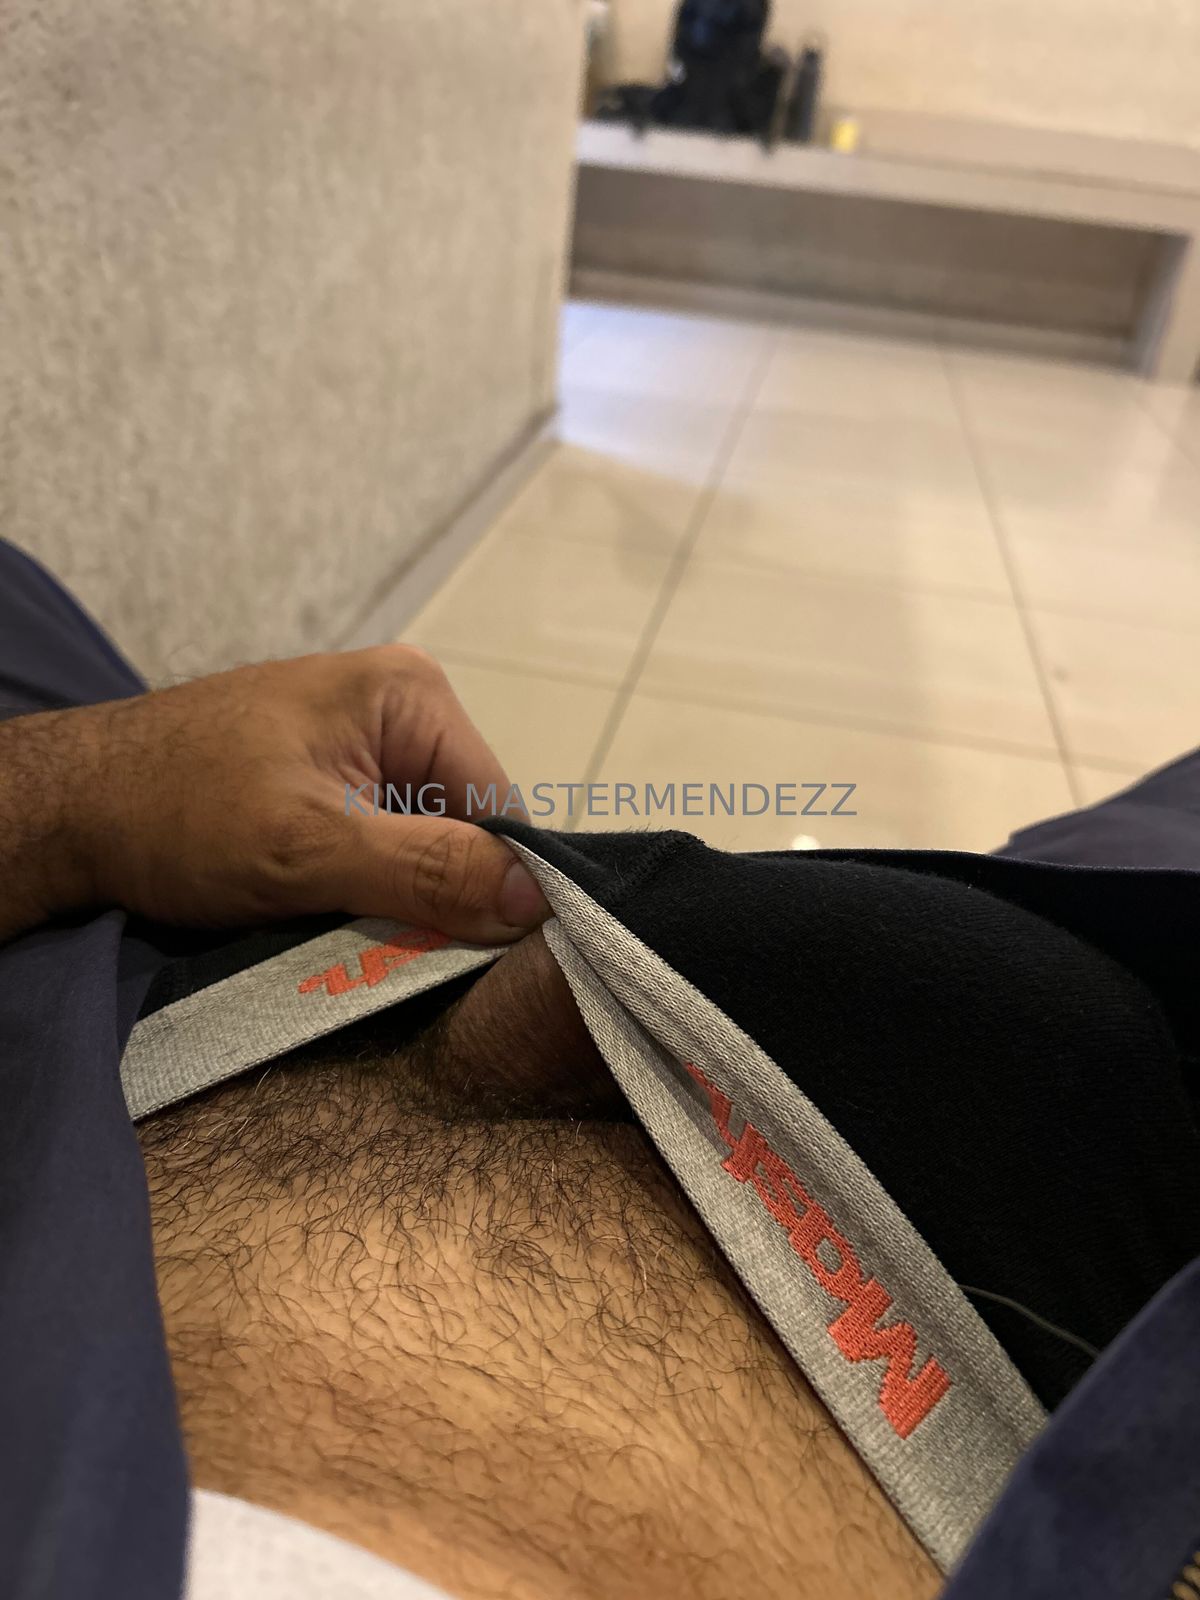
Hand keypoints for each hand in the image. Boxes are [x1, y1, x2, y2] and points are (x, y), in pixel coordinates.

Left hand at [0, 646, 548, 944]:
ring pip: (422, 846)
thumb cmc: (176, 813)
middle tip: (381, 943)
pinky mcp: (328, 779)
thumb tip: (539, 901)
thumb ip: (429, 872)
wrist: (67, 811)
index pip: (500, 808)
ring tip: (339, 923)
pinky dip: (362, 888)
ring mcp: (360, 743)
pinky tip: (322, 908)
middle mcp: (397, 707)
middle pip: (464, 828)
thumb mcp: (311, 850)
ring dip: (395, 897)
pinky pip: (380, 844)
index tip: (457, 950)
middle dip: (434, 893)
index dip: (489, 885)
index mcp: (410, 693)